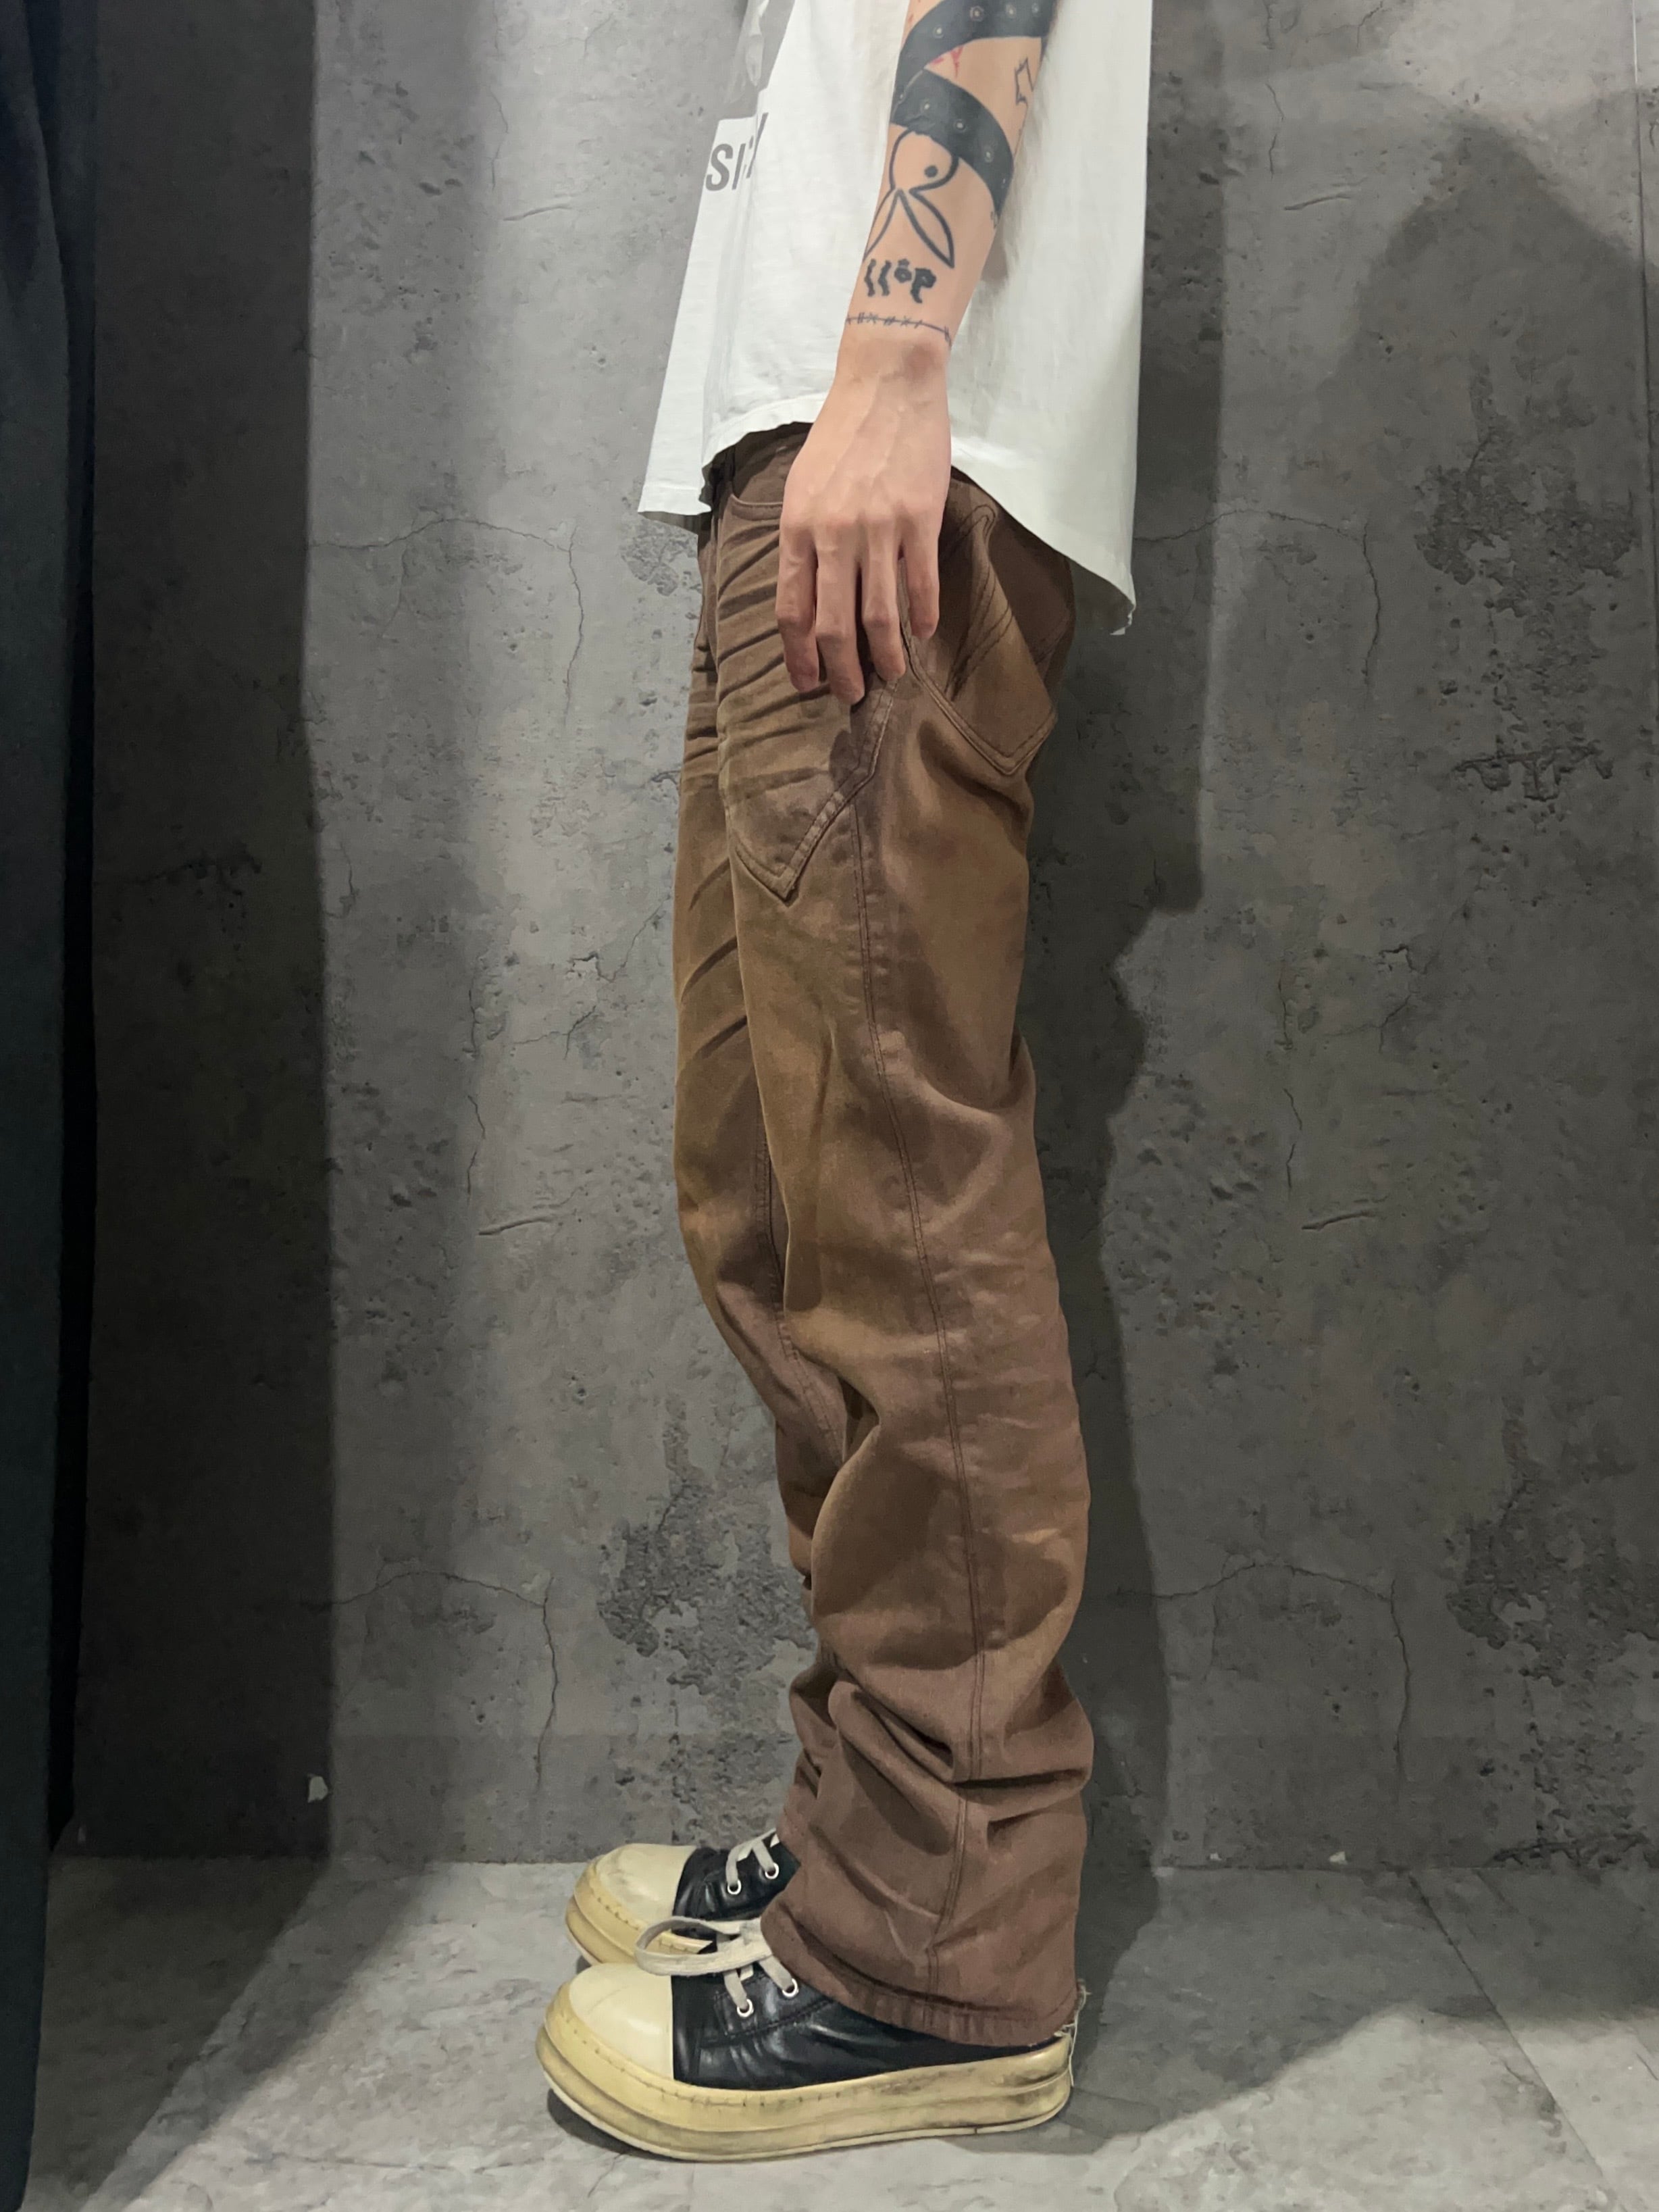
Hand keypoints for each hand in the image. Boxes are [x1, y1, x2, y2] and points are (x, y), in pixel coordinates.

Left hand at [776, 327, 951, 703]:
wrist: (887, 383)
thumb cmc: (840, 435)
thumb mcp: (802, 487)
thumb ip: (802, 541)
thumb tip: (807, 599)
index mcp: (798, 528)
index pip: (793, 610)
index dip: (799, 655)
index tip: (807, 683)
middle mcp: (834, 534)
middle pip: (835, 625)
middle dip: (841, 671)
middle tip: (850, 694)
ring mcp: (878, 529)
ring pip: (880, 614)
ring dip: (887, 655)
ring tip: (892, 675)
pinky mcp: (919, 520)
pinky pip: (921, 583)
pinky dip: (922, 615)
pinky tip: (923, 632)